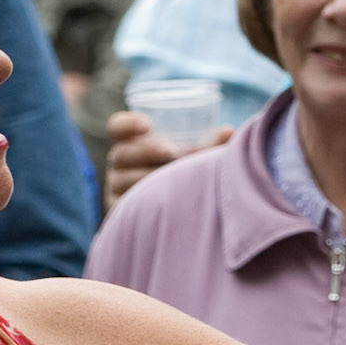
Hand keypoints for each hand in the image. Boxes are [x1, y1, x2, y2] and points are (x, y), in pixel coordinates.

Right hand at [104, 109, 232, 208]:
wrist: (176, 220)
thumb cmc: (185, 175)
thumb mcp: (193, 157)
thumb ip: (207, 145)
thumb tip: (229, 132)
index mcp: (132, 144)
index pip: (117, 128)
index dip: (127, 123)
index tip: (148, 124)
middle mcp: (120, 166)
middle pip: (121, 153)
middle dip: (146, 151)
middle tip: (173, 152)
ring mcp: (116, 190)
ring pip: (122, 181)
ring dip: (146, 177)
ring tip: (172, 177)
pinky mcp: (119, 214)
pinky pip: (124, 207)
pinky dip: (141, 203)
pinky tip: (162, 202)